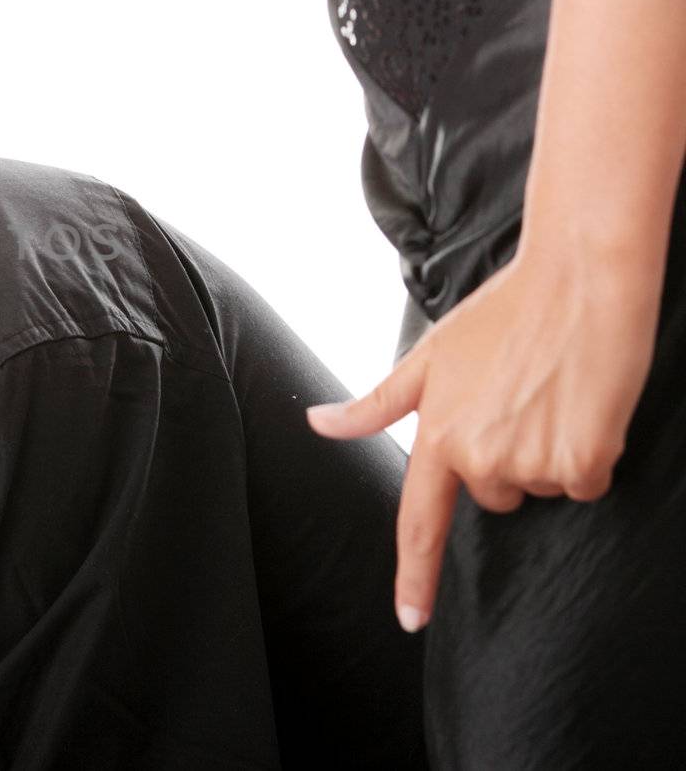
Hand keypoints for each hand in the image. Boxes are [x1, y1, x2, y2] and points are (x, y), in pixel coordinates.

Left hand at [306, 243, 662, 630]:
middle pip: (494, 496)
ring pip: (542, 487)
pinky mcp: (584, 461)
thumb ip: (376, 406)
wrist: (575, 286)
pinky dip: (590, 455)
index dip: (414, 576)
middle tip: (517, 401)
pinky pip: (586, 483)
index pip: (419, 523)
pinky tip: (582, 408)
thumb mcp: (428, 359)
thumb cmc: (500, 317)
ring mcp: (532, 462)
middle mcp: (480, 458)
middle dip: (506, 459)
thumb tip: (317, 423)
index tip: (410, 620)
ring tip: (548, 395)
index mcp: (438, 437)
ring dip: (548, 452)